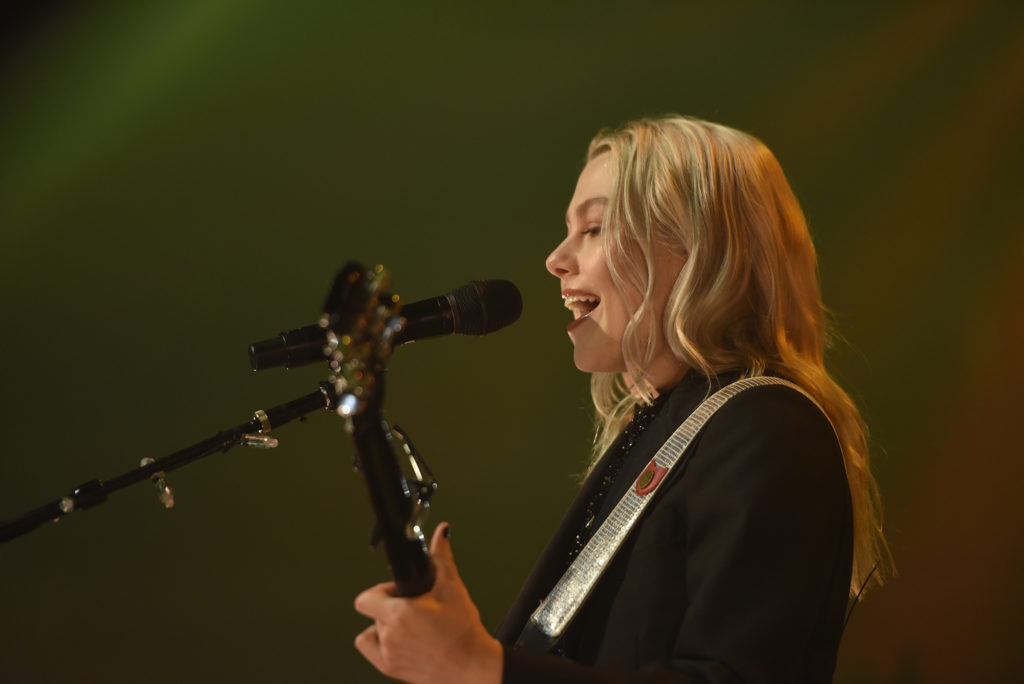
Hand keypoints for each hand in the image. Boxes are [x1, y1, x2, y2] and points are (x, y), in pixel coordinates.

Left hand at [354, 523, 502, 683]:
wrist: (472, 668)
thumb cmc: (464, 634)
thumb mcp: (453, 590)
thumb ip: (441, 558)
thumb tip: (442, 533)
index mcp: (400, 615)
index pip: (367, 598)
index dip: (383, 590)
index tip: (399, 591)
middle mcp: (389, 636)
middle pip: (374, 612)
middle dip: (391, 607)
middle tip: (414, 609)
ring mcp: (388, 655)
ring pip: (374, 630)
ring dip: (386, 626)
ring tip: (410, 627)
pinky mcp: (389, 669)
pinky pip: (371, 649)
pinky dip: (381, 644)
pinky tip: (401, 640)